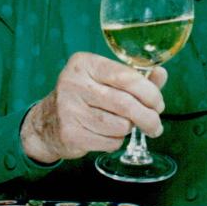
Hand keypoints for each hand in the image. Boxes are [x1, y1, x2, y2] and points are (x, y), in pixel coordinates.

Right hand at [20, 52, 167, 163]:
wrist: (45, 123)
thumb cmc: (84, 97)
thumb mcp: (105, 80)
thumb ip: (135, 77)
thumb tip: (161, 74)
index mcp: (85, 64)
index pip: (126, 77)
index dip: (150, 92)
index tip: (159, 103)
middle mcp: (74, 84)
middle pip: (126, 104)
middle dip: (148, 116)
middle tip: (156, 124)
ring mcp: (69, 109)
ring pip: (120, 125)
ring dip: (129, 129)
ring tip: (123, 125)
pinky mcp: (70, 134)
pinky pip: (110, 142)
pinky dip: (116, 141)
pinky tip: (107, 135)